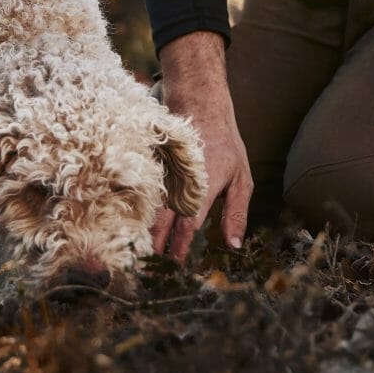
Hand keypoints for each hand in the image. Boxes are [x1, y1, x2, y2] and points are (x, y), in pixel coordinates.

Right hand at [149, 31, 252, 259]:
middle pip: (161, 222)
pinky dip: (135, 211)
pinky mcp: (150, 166)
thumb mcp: (242, 178)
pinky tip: (131, 226)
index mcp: (202, 188)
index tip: (175, 265)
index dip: (180, 247)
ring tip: (139, 254)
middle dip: (155, 247)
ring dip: (143, 232)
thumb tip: (233, 245)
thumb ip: (236, 213)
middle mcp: (178, 182)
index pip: (188, 225)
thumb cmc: (224, 144)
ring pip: (146, 209)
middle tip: (151, 268)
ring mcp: (161, 173)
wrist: (199, 104)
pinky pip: (139, 193)